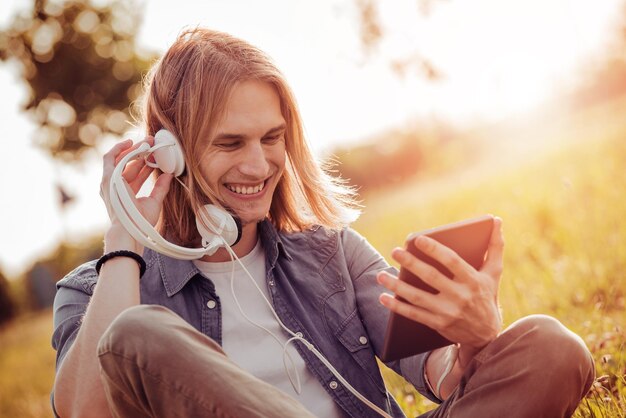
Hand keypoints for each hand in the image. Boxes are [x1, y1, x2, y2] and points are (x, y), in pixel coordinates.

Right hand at [100, 138, 172, 249]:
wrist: (131, 229)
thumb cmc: (141, 221)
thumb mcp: (154, 201)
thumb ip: (160, 188)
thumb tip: (169, 175)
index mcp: (125, 194)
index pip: (136, 175)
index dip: (146, 165)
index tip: (156, 156)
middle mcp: (115, 187)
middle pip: (128, 165)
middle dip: (141, 154)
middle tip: (153, 144)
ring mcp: (110, 182)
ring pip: (119, 159)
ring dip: (133, 149)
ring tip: (147, 141)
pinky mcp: (107, 178)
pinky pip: (111, 158)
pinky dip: (120, 149)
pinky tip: (131, 143)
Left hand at [377, 217, 504, 357]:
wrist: (487, 335)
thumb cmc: (487, 296)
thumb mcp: (494, 274)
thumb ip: (495, 247)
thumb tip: (496, 220)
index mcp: (473, 280)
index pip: (452, 261)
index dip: (435, 250)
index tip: (418, 239)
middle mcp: (460, 296)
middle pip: (431, 277)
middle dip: (411, 263)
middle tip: (395, 251)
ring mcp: (448, 312)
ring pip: (418, 297)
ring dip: (397, 286)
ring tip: (381, 274)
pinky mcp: (438, 324)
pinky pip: (414, 315)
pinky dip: (397, 307)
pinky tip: (383, 297)